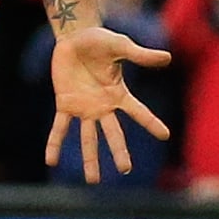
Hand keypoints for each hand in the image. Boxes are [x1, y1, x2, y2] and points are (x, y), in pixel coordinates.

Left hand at [45, 26, 172, 182]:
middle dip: (119, 152)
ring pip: (88, 138)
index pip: (139, 112)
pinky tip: (50, 161)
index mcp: (119, 94)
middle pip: (113, 133)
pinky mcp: (65, 104)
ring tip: (92, 181)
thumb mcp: (121, 46)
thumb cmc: (100, 41)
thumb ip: (141, 55)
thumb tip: (167, 58)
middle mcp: (103, 106)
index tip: (165, 135)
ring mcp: (84, 108)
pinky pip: (59, 127)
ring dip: (89, 159)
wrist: (74, 37)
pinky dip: (55, 143)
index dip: (151, 122)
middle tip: (125, 170)